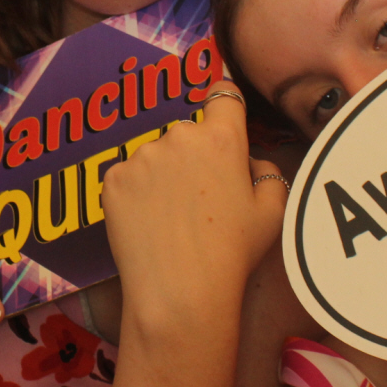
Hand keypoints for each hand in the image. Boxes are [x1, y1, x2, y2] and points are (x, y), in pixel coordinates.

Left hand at [101, 82, 287, 325]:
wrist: (180, 290)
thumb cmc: (233, 253)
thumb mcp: (273, 211)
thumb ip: (267, 172)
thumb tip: (249, 162)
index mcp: (221, 138)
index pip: (223, 95)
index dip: (225, 105)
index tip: (222, 114)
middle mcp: (178, 136)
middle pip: (188, 135)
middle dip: (194, 157)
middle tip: (200, 200)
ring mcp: (141, 157)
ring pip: (155, 157)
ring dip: (163, 176)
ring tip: (172, 220)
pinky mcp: (112, 179)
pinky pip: (128, 178)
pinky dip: (136, 195)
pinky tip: (149, 224)